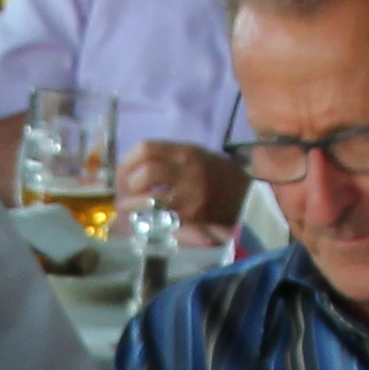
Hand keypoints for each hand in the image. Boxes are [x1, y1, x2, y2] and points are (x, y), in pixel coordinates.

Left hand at [122, 139, 247, 240]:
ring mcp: (190, 195)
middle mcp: (187, 171)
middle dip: (129, 184)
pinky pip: (162, 218)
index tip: (123, 172)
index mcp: (184, 152)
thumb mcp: (193, 155)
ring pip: (151, 199)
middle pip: (146, 173)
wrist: (245, 195)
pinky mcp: (192, 217)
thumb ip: (165, 157)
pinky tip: (145, 220)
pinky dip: (149, 220)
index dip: (128, 161)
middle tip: (127, 192)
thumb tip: (129, 167)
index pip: (146, 148)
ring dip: (133, 206)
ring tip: (128, 209)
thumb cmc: (214, 173)